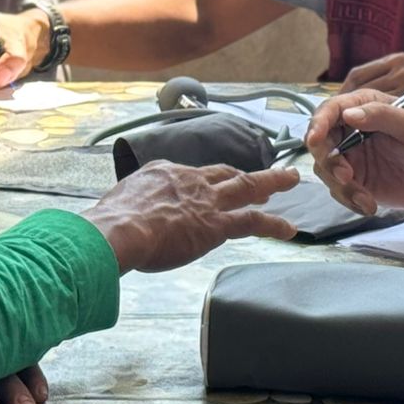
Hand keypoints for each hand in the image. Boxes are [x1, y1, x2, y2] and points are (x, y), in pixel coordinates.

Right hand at [84, 162, 298, 272]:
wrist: (120, 230)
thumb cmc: (111, 223)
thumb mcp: (118, 203)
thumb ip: (128, 208)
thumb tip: (120, 222)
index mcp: (164, 173)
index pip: (191, 176)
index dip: (206, 183)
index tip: (211, 188)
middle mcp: (190, 180)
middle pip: (225, 173)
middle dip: (246, 174)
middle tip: (268, 176)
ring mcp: (205, 201)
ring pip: (246, 186)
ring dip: (271, 183)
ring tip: (291, 181)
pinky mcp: (216, 224)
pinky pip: (252, 222)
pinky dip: (273, 224)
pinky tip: (289, 229)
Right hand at [305, 88, 403, 214]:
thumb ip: (384, 116)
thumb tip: (350, 114)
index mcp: (366, 106)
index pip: (331, 109)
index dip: (318, 123)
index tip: (315, 140)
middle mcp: (354, 129)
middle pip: (321, 141)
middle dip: (327, 160)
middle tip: (345, 176)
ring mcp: (354, 156)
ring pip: (326, 169)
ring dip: (339, 185)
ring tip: (364, 197)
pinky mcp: (358, 181)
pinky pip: (340, 191)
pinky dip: (349, 200)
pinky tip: (369, 205)